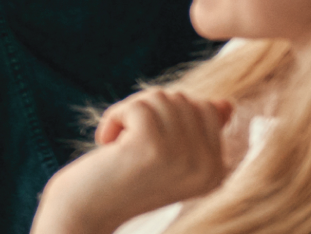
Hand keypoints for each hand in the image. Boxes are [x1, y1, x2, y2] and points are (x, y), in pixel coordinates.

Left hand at [35, 89, 234, 233]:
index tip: (146, 140)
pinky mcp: (152, 148)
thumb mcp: (165, 157)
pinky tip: (107, 143)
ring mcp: (183, 158)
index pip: (208, 110)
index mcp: (216, 171)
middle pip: (183, 100)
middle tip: (128, 142)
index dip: (167, 113)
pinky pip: (137, 106)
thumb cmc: (121, 181)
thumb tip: (225, 103)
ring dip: (129, 113)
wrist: (86, 213)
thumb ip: (195, 132)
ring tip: (119, 144)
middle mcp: (207, 167)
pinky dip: (114, 117)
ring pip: (160, 98)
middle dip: (147, 110)